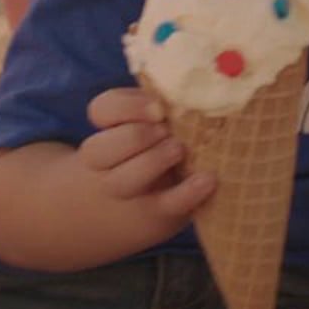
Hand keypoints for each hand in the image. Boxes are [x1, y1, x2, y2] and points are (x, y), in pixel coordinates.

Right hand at [78, 88, 214, 219]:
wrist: (117, 218)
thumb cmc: (138, 159)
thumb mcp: (135, 132)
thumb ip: (151, 110)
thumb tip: (187, 91)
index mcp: (105, 134)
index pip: (102, 110)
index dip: (127, 106)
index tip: (158, 108)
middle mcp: (106, 165)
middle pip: (102, 147)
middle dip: (137, 135)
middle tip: (166, 130)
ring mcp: (126, 194)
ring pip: (126, 178)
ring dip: (154, 159)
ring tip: (180, 150)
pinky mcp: (154, 216)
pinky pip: (166, 205)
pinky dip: (188, 192)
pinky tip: (207, 179)